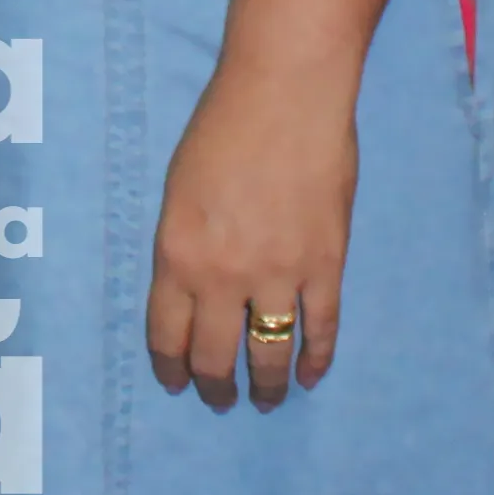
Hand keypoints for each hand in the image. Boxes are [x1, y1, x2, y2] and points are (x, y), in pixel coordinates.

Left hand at [145, 58, 357, 409]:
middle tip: (220, 400)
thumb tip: (196, 289)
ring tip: (265, 400)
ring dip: (266, 386)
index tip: (177, 384)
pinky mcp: (325, 266)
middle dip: (215, 387)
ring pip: (270, 353)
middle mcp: (222, 276)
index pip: (168, 335)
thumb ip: (184, 246)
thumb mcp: (178, 191)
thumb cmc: (222, 128)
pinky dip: (316, 360)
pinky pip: (320, 329)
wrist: (285, 94)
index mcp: (176, 254)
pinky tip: (310, 375)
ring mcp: (278, 274)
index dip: (172, 368)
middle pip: (216, 355)